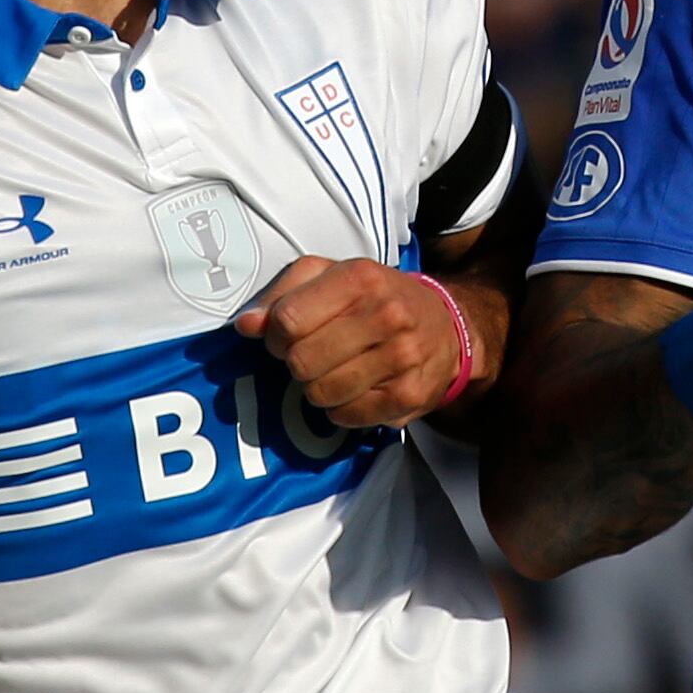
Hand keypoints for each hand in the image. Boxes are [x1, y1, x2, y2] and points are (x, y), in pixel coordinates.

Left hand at [234, 257, 466, 428]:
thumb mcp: (330, 276)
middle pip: (302, 361)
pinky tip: (355, 389)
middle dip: (298, 363)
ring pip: (320, 393)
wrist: (446, 324)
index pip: (288, 320)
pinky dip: (341, 409)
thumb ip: (283, 294)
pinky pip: (346, 416)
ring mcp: (402, 357)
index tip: (287, 336)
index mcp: (360, 278)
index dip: (276, 335)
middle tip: (313, 355)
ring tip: (335, 371)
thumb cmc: (376, 297)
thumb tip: (246, 325)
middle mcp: (386, 314)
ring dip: (317, 388)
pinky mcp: (410, 394)